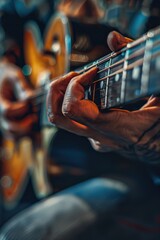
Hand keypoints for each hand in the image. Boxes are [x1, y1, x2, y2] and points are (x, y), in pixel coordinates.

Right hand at [0, 61, 36, 136]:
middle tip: (34, 117)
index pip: (8, 111)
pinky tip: (32, 126)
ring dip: (25, 131)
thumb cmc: (9, 77)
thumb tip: (31, 98)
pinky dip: (24, 134)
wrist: (1, 79)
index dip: (21, 109)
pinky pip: (15, 136)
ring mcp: (2, 121)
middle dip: (25, 124)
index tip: (28, 104)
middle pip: (9, 127)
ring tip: (33, 120)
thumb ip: (22, 87)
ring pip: (12, 135)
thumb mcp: (15, 76)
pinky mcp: (8, 125)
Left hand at [47, 32, 159, 162]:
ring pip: (59, 119)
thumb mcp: (157, 91)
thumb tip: (113, 39)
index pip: (75, 109)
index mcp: (116, 127)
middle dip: (58, 89)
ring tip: (75, 81)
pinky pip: (71, 120)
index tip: (91, 72)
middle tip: (74, 76)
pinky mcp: (93, 136)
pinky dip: (70, 102)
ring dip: (60, 96)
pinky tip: (84, 92)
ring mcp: (94, 137)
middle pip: (58, 115)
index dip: (76, 85)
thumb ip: (136, 62)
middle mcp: (100, 135)